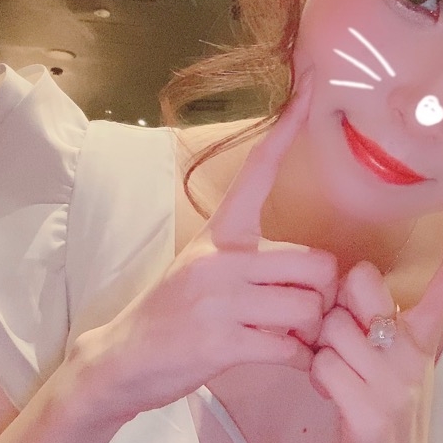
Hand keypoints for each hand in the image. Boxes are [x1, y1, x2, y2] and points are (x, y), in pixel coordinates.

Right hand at [79, 71, 338, 424]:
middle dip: (322, 295)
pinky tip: (279, 358)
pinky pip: (291, 347)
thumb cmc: (175, 313)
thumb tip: (319, 271)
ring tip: (285, 337)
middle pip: (318, 264)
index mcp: (220, 233)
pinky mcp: (221, 341)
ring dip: (309, 331)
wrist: (120, 360)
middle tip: (303, 312)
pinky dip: (297, 358)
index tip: (312, 81)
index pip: (259, 169)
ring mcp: (220, 299)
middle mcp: (220, 258)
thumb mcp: (205, 268)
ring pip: (310, 307)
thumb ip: (256, 261)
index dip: (288, 126)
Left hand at [308, 186, 442, 442]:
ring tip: (336, 373)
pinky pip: (321, 365)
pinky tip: (330, 394)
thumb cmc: (387, 414)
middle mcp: (416, 354)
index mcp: (428, 337)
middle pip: (362, 283)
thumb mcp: (399, 365)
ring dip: (320, 347)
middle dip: (338, 301)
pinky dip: (316, 376)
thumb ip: (382, 322)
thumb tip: (351, 278)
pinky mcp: (368, 412)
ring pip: (331, 325)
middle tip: (342, 338)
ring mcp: (395, 384)